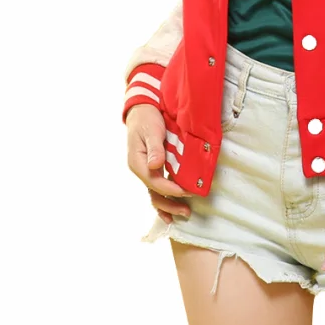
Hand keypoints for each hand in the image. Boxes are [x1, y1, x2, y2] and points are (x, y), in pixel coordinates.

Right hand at [126, 103, 193, 222]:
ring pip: (156, 194)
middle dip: (170, 204)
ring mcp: (146, 171)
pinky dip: (166, 198)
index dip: (170, 189)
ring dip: (169, 205)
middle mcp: (141, 170)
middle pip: (154, 193)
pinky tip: (174, 209)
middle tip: (187, 212)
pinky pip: (159, 188)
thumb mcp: (151, 130)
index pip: (154, 181)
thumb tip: (155, 165)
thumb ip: (154, 148)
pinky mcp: (153, 169)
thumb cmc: (147, 119)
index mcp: (137, 162)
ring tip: (184, 213)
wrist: (142, 111)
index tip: (186, 192)